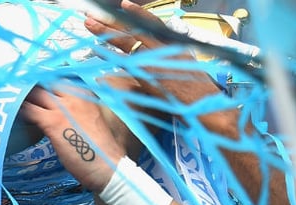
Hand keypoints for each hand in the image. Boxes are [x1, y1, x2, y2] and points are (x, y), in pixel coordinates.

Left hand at [20, 85, 124, 192]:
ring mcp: (64, 108)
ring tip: (9, 98)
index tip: (32, 79)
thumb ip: (76, 110)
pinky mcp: (53, 123)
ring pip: (36, 92)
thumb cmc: (100, 150)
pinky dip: (19, 110)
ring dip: (21, 94)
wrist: (108, 166)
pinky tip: (12, 113)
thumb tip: (59, 111)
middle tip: (15, 87)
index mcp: (86, 94)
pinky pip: (30, 110)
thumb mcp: (92, 120)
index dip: (43, 78)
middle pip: (46, 80)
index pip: (60, 77)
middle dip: (30, 83)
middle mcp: (75, 95)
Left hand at [84, 1, 224, 111]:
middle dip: (113, 20)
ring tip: (90, 23)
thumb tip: (160, 57)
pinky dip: (110, 53)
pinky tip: (96, 47)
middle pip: (135, 28)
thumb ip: (172, 58)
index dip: (137, 13)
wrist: (206, 105)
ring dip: (106, 31)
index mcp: (174, 44)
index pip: (153, 23)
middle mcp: (164, 47)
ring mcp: (155, 60)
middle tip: (93, 14)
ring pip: (127, 40)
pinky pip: (125, 60)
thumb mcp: (188, 67)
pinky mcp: (148, 74)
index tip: (123, 5)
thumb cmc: (199, 92)